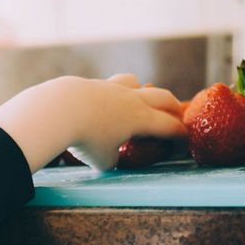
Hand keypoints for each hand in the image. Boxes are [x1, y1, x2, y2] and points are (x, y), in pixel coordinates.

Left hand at [0, 74, 185, 171]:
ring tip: (140, 101)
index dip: (180, 135)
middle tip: (177, 115)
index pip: (169, 126)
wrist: (59, 110)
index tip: (185, 140)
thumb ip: (112, 159)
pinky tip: (104, 103)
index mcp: (141, 119)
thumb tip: (110, 157)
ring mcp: (111, 88)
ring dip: (143, 91)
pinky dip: (114, 93)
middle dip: (173, 107)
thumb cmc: (85, 139)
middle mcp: (131, 100)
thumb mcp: (103, 161)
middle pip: (162, 97)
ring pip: (135, 83)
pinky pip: (110, 85)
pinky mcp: (92, 84)